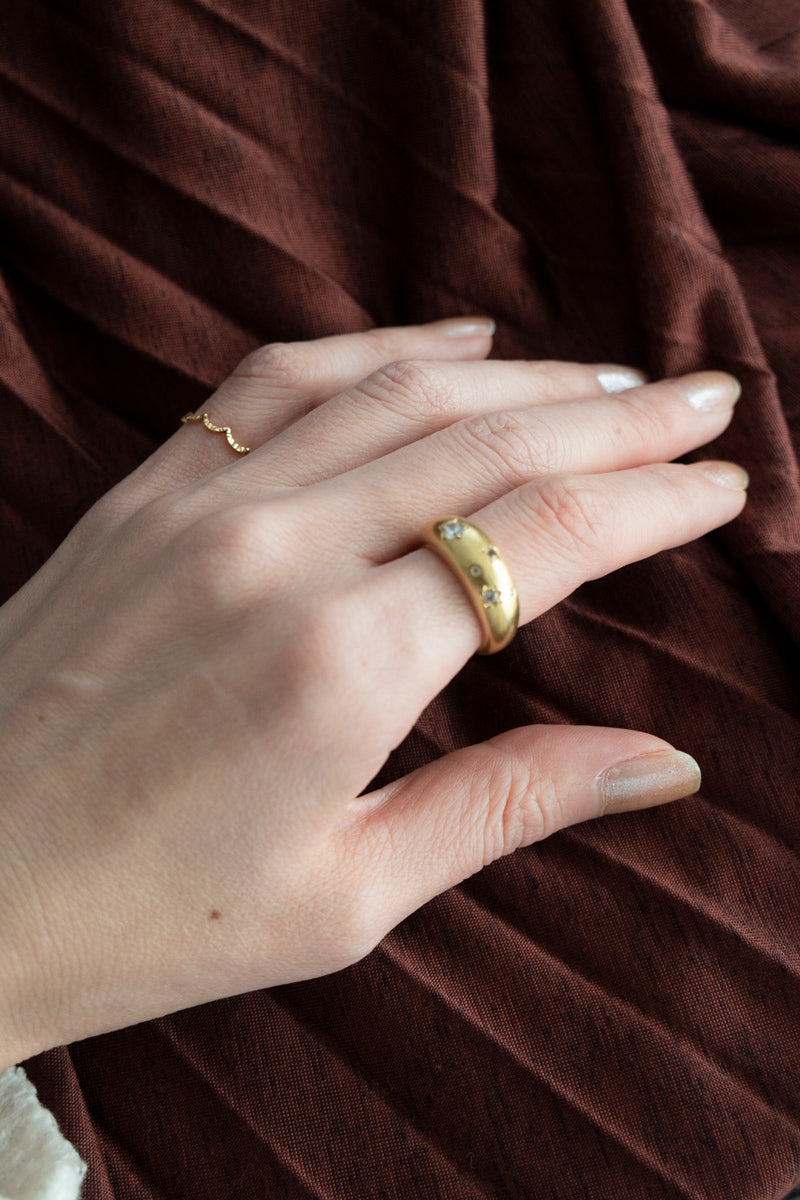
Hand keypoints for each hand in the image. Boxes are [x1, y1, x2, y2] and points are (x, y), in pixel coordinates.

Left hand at [0, 318, 745, 1065]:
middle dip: (620, 418)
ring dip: (525, 376)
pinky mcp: (150, 492)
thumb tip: (660, 763)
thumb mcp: (348, 895)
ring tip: (612, 380)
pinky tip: (452, 344)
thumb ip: (509, 803)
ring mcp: (205, 506)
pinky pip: (283, 382)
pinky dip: (381, 346)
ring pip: (401, 393)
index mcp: (345, 667)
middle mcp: (281, 554)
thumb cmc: (143, 919)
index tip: (721, 487)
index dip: (654, 502)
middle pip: (493, 443)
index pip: (548, 539)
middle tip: (708, 400)